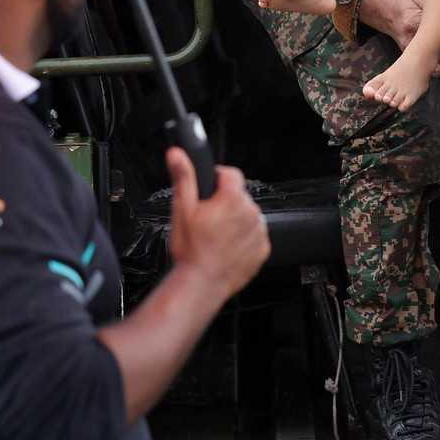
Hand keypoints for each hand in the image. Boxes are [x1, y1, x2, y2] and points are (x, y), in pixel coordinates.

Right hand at [165, 152, 268, 298]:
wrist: (201, 284)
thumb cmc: (191, 250)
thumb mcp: (182, 209)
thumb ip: (183, 177)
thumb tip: (177, 154)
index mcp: (233, 199)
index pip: (231, 174)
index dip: (217, 179)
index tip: (208, 191)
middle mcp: (251, 213)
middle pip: (238, 196)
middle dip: (224, 203)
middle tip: (207, 219)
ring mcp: (259, 232)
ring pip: (247, 215)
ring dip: (235, 221)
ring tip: (215, 236)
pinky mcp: (263, 249)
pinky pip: (254, 236)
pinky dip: (243, 239)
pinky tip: (226, 248)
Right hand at [358, 0, 439, 76]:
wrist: (389, 13)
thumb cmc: (409, 2)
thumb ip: (437, 1)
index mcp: (413, 21)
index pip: (438, 32)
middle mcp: (412, 40)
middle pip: (439, 52)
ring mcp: (411, 53)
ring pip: (436, 65)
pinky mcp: (413, 59)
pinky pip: (433, 69)